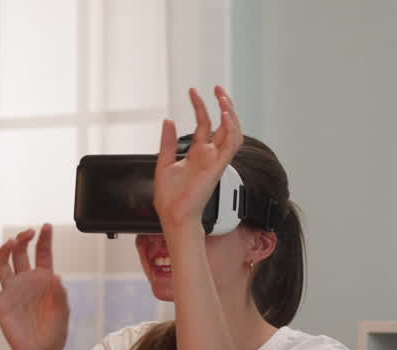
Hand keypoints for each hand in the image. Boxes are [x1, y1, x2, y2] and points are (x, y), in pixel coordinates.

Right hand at [0, 224, 68, 349]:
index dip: (44, 239)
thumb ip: (60, 295)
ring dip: (5, 251)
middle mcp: (26, 281)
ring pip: (2, 264)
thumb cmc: (54, 333)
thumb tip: (56, 276)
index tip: (46, 226)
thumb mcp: (62, 313)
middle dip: (22, 240)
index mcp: (43, 280)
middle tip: (27, 233)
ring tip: (11, 243)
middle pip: (20, 253)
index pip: (42, 254)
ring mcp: (11, 291)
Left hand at [153, 86, 242, 232]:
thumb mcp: (164, 162)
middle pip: (224, 125)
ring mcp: (215, 160)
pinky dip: (231, 129)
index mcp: (198, 153)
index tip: (193, 91)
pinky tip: (226, 115)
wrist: (172, 215)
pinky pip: (231, 146)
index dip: (200, 106)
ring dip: (231, 114)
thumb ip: (167, 141)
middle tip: (218, 89)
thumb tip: (168, 120)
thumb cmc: (170, 197)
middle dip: (224, 105)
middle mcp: (209, 155)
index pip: (205, 123)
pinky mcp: (217, 167)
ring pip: (232, 133)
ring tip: (223, 98)